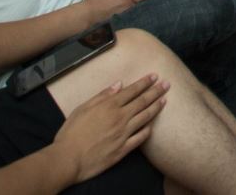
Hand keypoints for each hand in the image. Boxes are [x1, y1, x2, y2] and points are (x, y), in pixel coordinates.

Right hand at [51, 74, 167, 183]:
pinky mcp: (124, 149)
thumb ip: (102, 96)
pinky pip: (141, 137)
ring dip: (156, 107)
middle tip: (167, 84)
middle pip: (143, 102)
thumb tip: (119, 84)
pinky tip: (153, 125)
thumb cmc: (71, 133)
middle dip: (156, 91)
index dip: (144, 82)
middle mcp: (120, 118)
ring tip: (165, 100)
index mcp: (109, 106)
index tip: (154, 76)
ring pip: (146, 117)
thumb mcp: (82, 108)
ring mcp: (124, 134)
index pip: (132, 91)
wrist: (68, 158)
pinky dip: (148, 130)